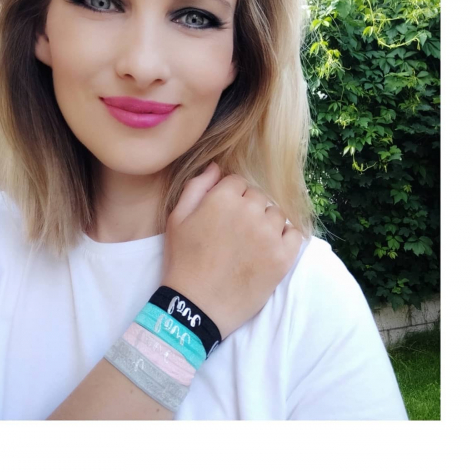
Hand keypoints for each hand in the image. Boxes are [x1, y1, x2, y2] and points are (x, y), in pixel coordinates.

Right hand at [161, 161, 303, 339]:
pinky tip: (269, 249)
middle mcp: (250, 212)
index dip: (230, 196)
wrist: (196, 306)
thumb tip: (216, 166)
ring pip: (276, 214)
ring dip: (266, 223)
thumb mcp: (178, 219)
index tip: (224, 215)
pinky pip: (294, 235)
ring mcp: (269, 235)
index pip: (238, 182)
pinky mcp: (283, 258)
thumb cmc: (183, 261)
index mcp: (223, 199)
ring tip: (251, 243)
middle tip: (236, 232)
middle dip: (249, 208)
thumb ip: (197, 186)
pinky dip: (285, 238)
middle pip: (259, 196)